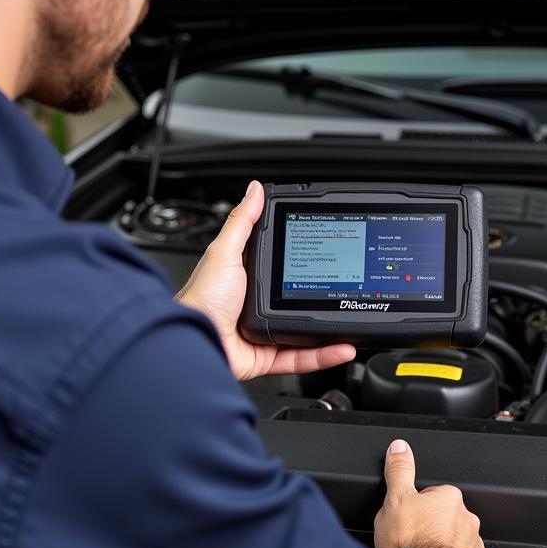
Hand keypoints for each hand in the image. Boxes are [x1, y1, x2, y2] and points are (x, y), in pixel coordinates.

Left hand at [177, 180, 356, 381]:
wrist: (195, 341)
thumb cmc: (201, 299)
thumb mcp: (224, 252)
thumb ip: (241, 222)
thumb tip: (254, 191)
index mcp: (247, 279)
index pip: (280, 265)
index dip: (302, 259)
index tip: (325, 252)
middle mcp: (257, 305)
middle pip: (298, 298)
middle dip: (323, 295)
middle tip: (346, 286)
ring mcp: (264, 332)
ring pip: (306, 329)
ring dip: (331, 328)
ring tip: (351, 316)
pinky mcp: (268, 357)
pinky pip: (302, 356)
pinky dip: (325, 354)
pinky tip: (343, 347)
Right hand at [374, 439, 488, 547]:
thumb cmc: (411, 545)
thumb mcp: (395, 499)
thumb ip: (399, 470)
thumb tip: (400, 447)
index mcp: (449, 499)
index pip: (433, 495)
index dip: (417, 507)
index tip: (408, 519)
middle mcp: (467, 519)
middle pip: (446, 518)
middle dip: (432, 527)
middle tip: (412, 540)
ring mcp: (474, 545)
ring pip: (456, 541)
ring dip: (442, 547)